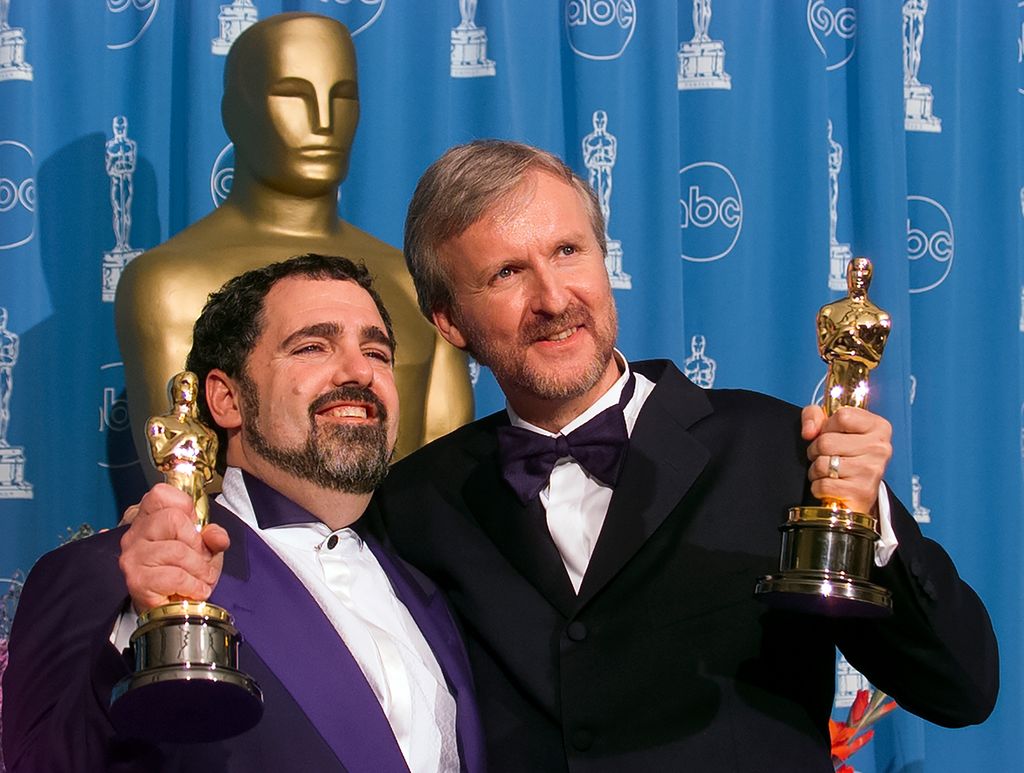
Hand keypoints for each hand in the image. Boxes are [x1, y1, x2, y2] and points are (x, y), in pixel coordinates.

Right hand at [118, 483, 229, 613]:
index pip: (160, 493)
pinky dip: (192, 585)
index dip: (184, 507)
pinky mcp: (136, 580)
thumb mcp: (206, 546)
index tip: (193, 527)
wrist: (172, 606)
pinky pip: (174, 575)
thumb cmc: (185, 570)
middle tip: (200, 559)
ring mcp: (132, 556)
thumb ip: (214, 535)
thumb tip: (215, 536)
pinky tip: (194, 590)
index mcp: (148, 517)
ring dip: (198, 568)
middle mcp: (134, 533)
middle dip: (196, 543)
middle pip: (173, 519)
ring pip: (177, 549)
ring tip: (200, 578)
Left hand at [801, 405, 891, 513]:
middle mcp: (880, 448)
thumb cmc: (844, 455)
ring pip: (821, 464)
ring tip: (828, 471)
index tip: (832, 434)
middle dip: (816, 450)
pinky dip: (818, 487)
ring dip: (816, 470)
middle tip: (827, 456)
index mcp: (878, 427)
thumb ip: (814, 415)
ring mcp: (872, 471)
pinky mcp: (862, 492)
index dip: (827, 426)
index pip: (842, 416)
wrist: (857, 490)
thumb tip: (809, 432)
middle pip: (826, 442)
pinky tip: (831, 485)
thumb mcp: (830, 426)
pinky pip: (823, 485)